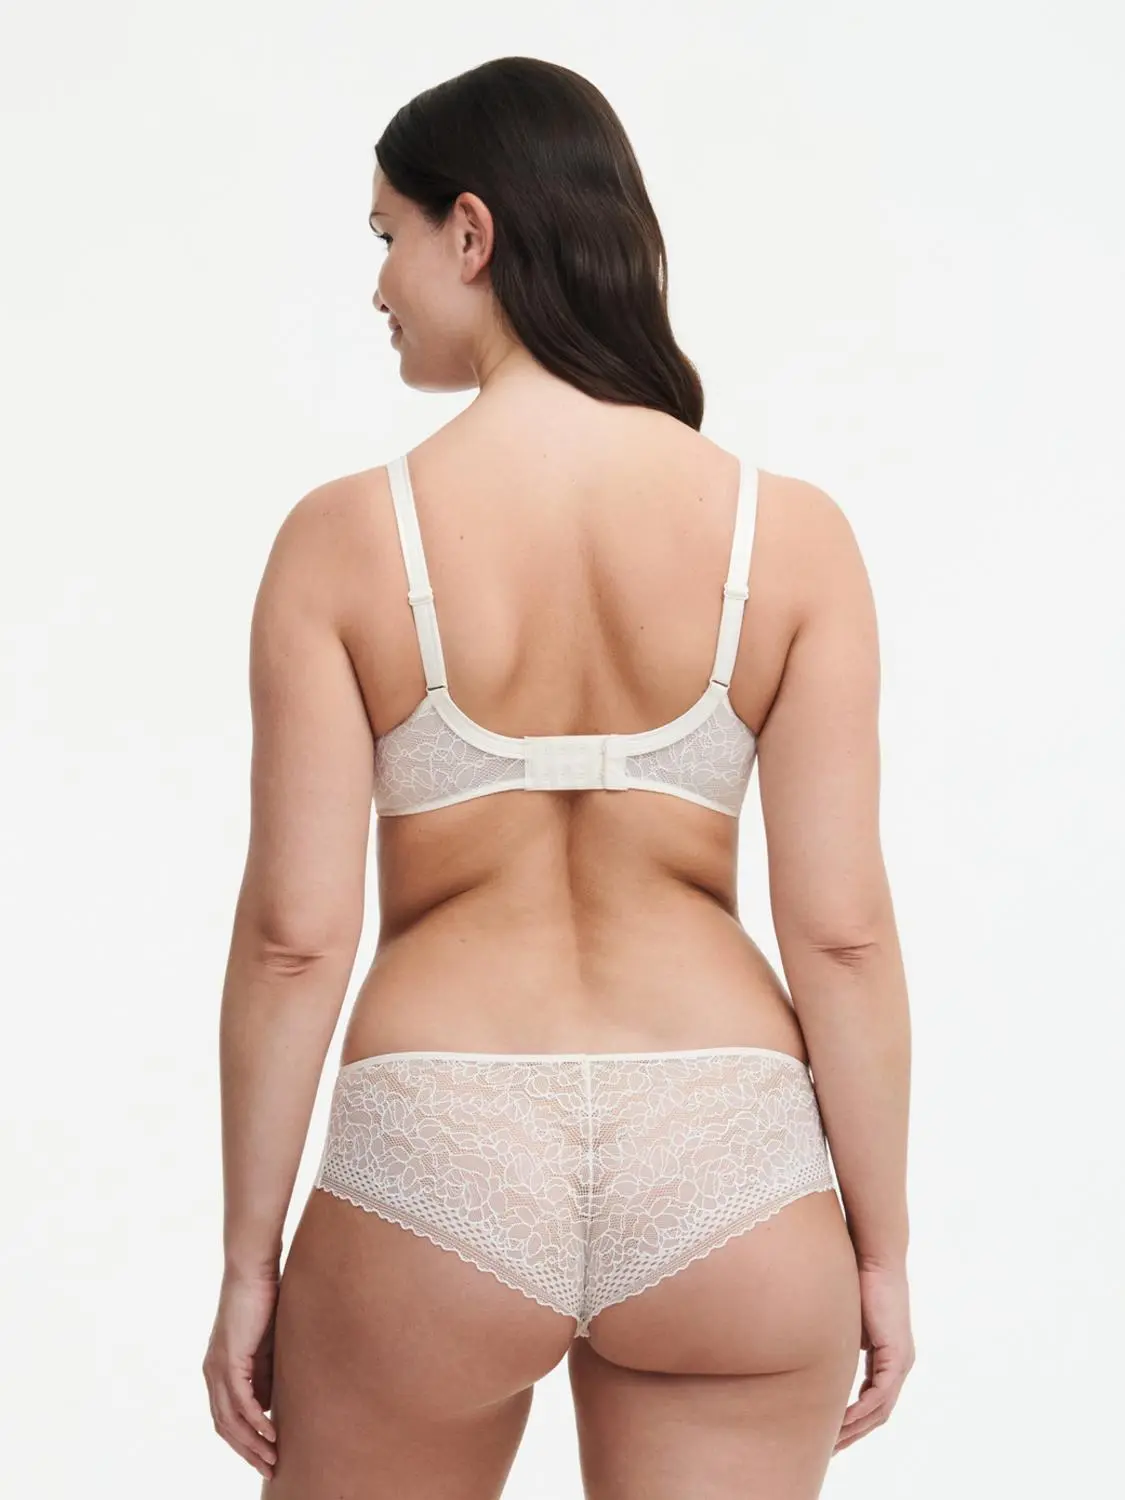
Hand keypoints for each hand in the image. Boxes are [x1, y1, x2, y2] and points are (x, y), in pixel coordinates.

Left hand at [203, 1272, 279, 1479]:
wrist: (253, 1271)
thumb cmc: (261, 1301)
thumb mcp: (265, 1346)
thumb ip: (264, 1374)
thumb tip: (268, 1406)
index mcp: (218, 1370)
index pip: (226, 1418)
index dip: (243, 1441)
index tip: (263, 1457)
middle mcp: (212, 1373)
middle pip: (225, 1426)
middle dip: (247, 1451)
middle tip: (270, 1469)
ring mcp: (218, 1368)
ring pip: (230, 1419)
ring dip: (252, 1443)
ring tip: (273, 1458)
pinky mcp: (229, 1360)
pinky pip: (240, 1401)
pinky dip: (256, 1420)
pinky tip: (271, 1432)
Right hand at [833, 1258, 914, 1453]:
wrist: (874, 1257)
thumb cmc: (856, 1280)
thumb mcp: (846, 1323)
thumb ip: (840, 1344)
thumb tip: (818, 1357)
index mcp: (889, 1357)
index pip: (873, 1400)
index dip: (853, 1420)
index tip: (830, 1434)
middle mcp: (900, 1364)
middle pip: (878, 1413)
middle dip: (853, 1434)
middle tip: (828, 1451)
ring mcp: (901, 1361)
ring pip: (880, 1409)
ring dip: (855, 1428)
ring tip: (831, 1443)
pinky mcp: (896, 1355)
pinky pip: (880, 1395)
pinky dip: (861, 1411)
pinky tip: (842, 1421)